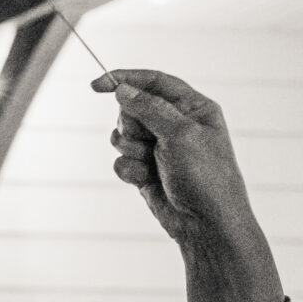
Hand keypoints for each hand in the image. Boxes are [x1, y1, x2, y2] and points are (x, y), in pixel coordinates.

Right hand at [97, 70, 258, 249]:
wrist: (204, 222)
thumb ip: (149, 108)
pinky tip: (146, 180)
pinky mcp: (145, 168)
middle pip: (132, 108)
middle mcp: (175, 124)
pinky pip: (121, 160)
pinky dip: (129, 170)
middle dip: (132, 125)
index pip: (155, 82)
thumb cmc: (205, 177)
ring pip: (122, 136)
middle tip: (148, 141)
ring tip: (151, 164)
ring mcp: (159, 147)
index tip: (97, 85)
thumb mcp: (180, 134)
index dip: (126, 79)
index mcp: (193, 108)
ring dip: (131, 150)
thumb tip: (123, 89)